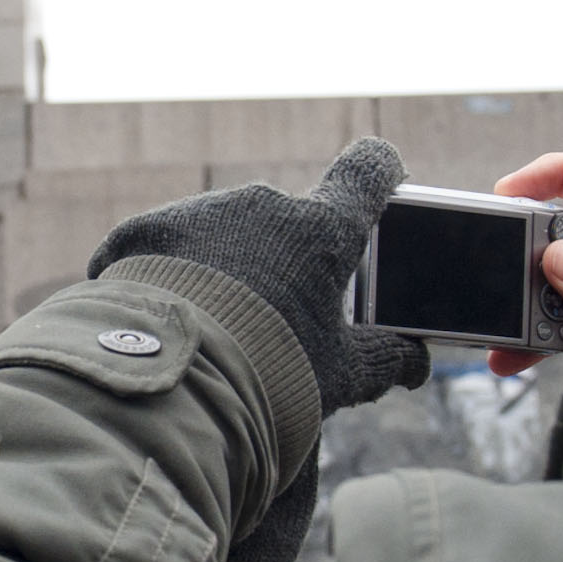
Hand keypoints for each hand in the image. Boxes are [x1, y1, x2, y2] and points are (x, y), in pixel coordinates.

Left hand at [89, 137, 430, 420]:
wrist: (172, 390)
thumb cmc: (272, 376)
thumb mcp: (343, 376)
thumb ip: (387, 358)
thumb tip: (417, 360)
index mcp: (323, 231)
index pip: (367, 171)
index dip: (377, 172)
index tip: (380, 178)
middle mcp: (264, 206)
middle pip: (286, 220)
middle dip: (284, 260)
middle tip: (274, 316)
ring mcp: (200, 213)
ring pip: (224, 233)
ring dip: (224, 268)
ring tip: (212, 330)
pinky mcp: (144, 231)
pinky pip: (164, 246)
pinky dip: (166, 276)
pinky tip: (164, 321)